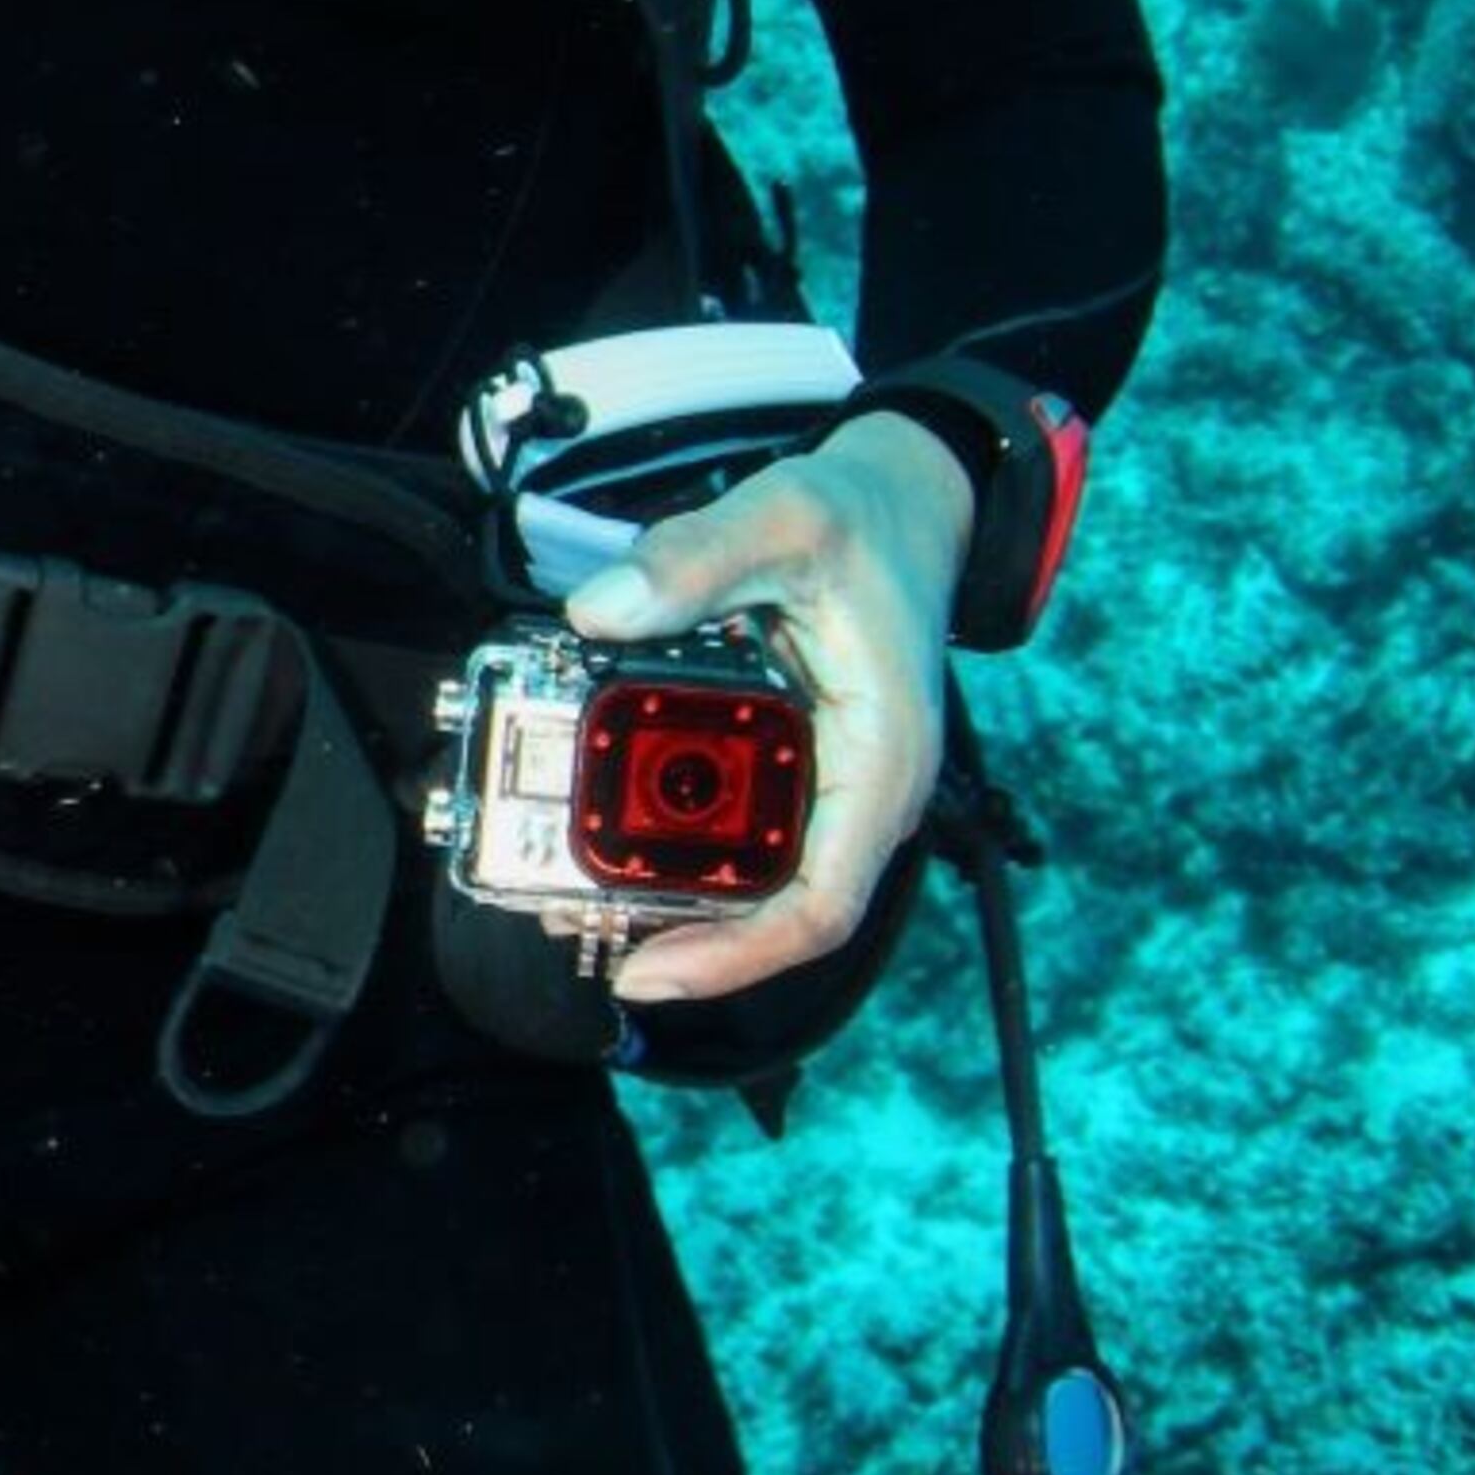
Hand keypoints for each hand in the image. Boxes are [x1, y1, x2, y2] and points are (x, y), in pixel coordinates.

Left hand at [553, 415, 975, 1006]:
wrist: (904, 503)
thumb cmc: (865, 520)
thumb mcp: (782, 518)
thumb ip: (694, 558)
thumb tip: (597, 612)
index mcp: (881, 761)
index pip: (821, 908)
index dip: (735, 957)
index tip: (648, 972)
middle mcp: (863, 797)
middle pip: (776, 914)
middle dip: (680, 937)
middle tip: (572, 924)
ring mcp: (835, 791)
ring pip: (756, 883)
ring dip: (669, 900)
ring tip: (571, 896)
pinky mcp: (802, 771)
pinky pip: (743, 835)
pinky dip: (676, 847)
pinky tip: (608, 838)